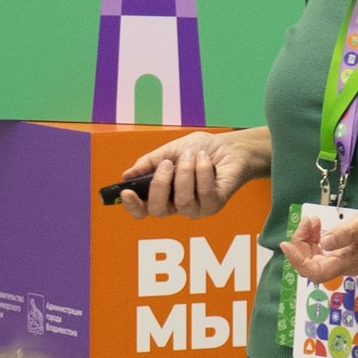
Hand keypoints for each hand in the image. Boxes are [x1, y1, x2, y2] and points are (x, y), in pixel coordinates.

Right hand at [119, 129, 270, 218]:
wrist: (229, 147)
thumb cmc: (199, 150)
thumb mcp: (170, 151)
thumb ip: (149, 163)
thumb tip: (127, 175)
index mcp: (163, 194)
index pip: (142, 210)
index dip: (132, 205)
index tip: (127, 191)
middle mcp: (177, 206)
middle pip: (158, 210)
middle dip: (160, 185)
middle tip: (167, 164)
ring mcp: (196, 208)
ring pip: (183, 201)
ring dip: (185, 173)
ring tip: (191, 156)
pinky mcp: (214, 205)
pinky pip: (204, 194)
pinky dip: (203, 172)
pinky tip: (205, 159)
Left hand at [278, 190, 357, 280]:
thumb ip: (346, 234)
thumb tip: (324, 244)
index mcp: (351, 261)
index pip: (315, 272)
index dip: (297, 260)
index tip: (286, 243)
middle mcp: (347, 263)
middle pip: (312, 265)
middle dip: (302, 245)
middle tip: (307, 222)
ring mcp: (348, 257)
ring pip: (316, 257)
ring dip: (308, 240)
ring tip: (312, 220)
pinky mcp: (349, 248)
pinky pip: (325, 249)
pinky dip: (316, 238)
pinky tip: (318, 224)